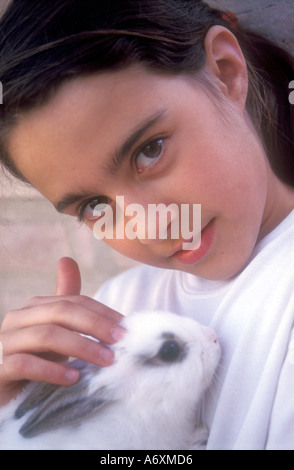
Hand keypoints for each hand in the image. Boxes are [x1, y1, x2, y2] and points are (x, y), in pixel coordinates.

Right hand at [0, 257, 123, 406]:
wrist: (9, 393)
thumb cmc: (37, 359)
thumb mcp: (55, 329)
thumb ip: (66, 301)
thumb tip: (67, 259)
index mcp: (34, 307)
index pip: (72, 301)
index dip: (101, 312)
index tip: (126, 327)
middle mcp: (16, 319)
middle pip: (61, 312)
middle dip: (95, 325)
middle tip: (121, 341)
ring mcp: (5, 343)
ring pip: (46, 336)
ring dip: (82, 347)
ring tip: (106, 360)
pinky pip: (25, 365)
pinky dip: (53, 370)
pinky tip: (75, 377)